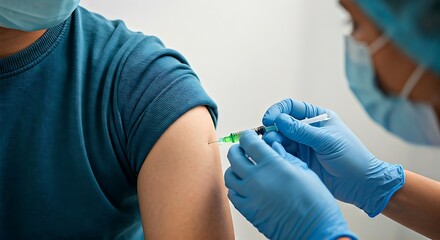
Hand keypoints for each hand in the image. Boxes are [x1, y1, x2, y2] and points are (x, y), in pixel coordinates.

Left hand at [225, 131, 356, 239]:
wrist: (315, 229)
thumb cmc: (315, 201)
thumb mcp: (303, 170)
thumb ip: (285, 156)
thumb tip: (273, 146)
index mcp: (273, 164)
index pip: (249, 142)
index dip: (247, 136)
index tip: (248, 136)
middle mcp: (257, 177)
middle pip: (234, 156)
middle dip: (237, 149)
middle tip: (242, 149)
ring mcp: (250, 194)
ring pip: (229, 175)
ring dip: (234, 169)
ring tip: (243, 169)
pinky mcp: (247, 210)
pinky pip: (232, 195)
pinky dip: (235, 188)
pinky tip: (244, 187)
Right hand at [262, 98, 404, 216]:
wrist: (361, 184)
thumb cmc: (351, 157)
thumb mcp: (326, 141)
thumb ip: (301, 131)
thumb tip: (279, 120)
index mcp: (317, 118)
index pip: (292, 107)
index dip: (278, 111)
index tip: (268, 120)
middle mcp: (308, 130)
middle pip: (282, 124)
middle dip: (273, 130)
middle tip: (269, 139)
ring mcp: (303, 146)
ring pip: (280, 139)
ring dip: (273, 142)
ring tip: (273, 148)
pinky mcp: (300, 161)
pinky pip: (283, 154)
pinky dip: (277, 154)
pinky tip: (277, 157)